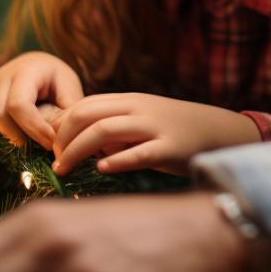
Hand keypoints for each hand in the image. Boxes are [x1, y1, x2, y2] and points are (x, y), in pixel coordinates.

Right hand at [0, 51, 83, 148]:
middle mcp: (2, 75)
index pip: (19, 104)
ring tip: (26, 140)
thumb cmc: (57, 82)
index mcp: (27, 71)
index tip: (51, 144)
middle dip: (17, 137)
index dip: (33, 128)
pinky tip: (7, 134)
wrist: (38, 66)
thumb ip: (67, 112)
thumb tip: (60, 138)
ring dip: (4, 136)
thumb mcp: (70, 90)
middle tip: (38, 147)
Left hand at [51, 93, 261, 175]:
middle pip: (88, 115)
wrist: (218, 131)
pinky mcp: (169, 148)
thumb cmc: (175, 130)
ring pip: (105, 130)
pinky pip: (138, 153)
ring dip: (77, 150)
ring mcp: (154, 127)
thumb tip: (81, 145)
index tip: (52, 146)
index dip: (62, 125)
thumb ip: (114, 127)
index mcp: (130, 101)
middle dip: (63, 138)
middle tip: (55, 161)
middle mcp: (139, 110)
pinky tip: (102, 169)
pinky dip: (116, 160)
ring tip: (64, 169)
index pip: (85, 105)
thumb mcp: (143, 121)